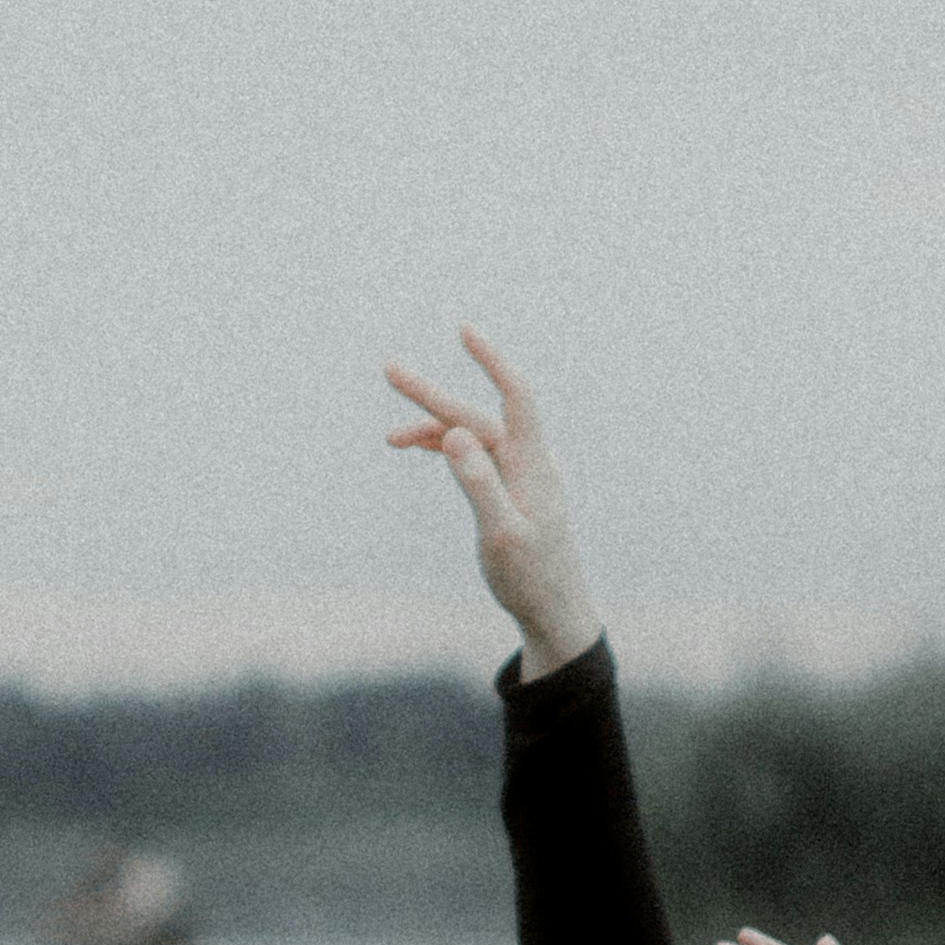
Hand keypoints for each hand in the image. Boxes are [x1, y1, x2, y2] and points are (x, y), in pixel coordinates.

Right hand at [386, 330, 602, 679]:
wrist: (555, 612)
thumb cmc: (530, 578)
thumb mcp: (501, 534)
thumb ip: (479, 483)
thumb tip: (455, 433)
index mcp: (532, 466)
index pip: (516, 396)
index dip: (491, 361)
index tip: (464, 331)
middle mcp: (528, 463)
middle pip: (478, 415)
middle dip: (433, 396)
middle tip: (390, 371)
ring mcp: (519, 477)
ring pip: (472, 438)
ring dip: (433, 430)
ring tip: (390, 437)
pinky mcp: (510, 493)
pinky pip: (476, 458)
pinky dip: (447, 450)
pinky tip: (420, 448)